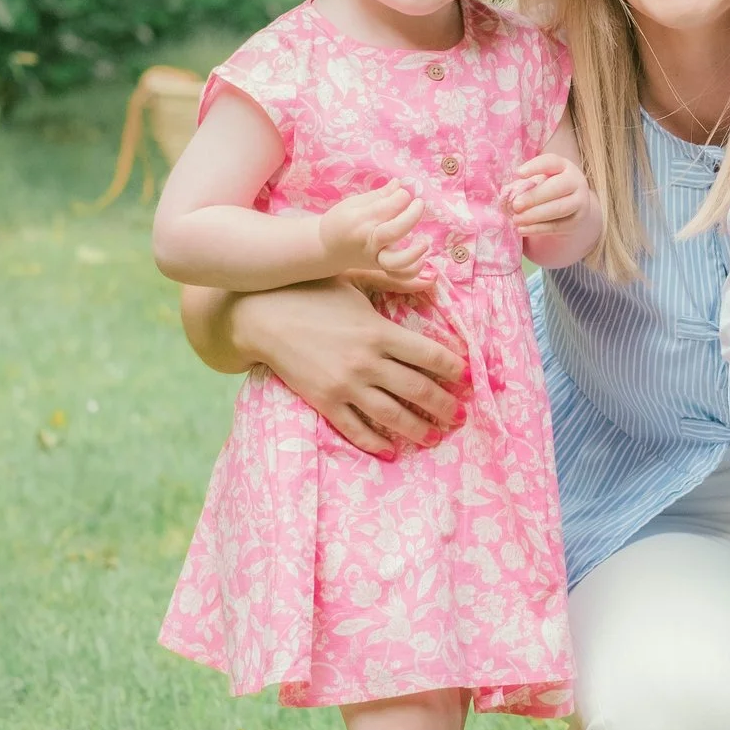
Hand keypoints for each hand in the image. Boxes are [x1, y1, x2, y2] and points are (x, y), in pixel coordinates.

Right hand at [225, 280, 466, 457]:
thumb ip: (395, 283)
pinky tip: (391, 450)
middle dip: (445, 406)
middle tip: (460, 416)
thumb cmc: (311, 292)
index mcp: (380, 332)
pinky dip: (376, 443)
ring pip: (393, 416)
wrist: (262, 317)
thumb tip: (432, 279)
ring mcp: (346, 386)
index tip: (467, 377)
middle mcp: (368, 362)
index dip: (455, 369)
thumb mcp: (356, 280)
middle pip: (419, 390)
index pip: (432, 355)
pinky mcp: (325, 402)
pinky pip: (356, 429)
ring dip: (419, 430)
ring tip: (435, 437)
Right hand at [318, 183, 426, 279]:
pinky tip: (423, 258)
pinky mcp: (381, 268)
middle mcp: (369, 241)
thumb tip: (399, 184)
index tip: (403, 192)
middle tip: (419, 203)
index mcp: (360, 221)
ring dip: (414, 253)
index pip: (387, 207)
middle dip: (412, 216)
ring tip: (425, 241)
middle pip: (394, 231)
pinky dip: (413, 271)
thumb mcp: (353, 204)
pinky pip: (398, 276)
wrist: (326, 249)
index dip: (401, 197)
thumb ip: (379, 196)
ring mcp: (376, 257)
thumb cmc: (341, 221)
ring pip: (396, 262)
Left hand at [507, 151, 593, 240]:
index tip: (518, 173)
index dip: (535, 166)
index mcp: (564, 166)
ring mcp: (579, 202)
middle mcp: (576, 182)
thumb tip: (509, 195)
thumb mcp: (541, 181)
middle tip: (516, 205)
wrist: (574, 208)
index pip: (551, 162)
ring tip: (516, 220)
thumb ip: (527, 185)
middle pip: (558, 187)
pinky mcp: (576, 221)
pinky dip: (537, 228)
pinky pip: (557, 226)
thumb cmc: (548, 190)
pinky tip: (522, 230)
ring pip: (559, 208)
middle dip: (534, 197)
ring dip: (535, 215)